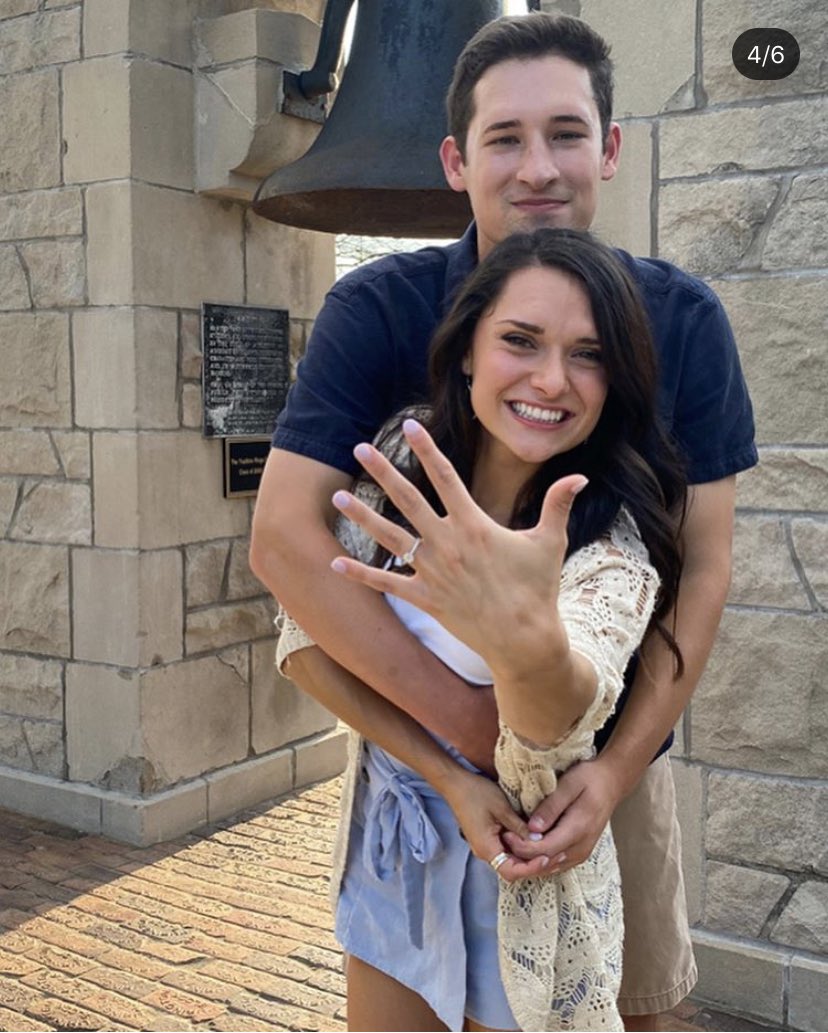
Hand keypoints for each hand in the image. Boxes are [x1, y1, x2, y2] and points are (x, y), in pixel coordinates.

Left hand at [329, 418, 585, 673]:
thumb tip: (581, 476)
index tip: (409, 425)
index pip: (446, 476)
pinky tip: (335, 561)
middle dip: (383, 471)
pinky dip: (361, 573)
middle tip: (360, 449)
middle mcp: (448, 543)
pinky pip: (387, 583)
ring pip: (390, 537)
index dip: (427, 449)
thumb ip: (558, 504)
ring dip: (362, 516)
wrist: (524, 640)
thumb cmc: (538, 590)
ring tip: (337, 498)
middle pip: (408, 499)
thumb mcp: (550, 542)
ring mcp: (433, 571)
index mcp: (474, 525)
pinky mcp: (425, 599)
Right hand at [439, 767, 550, 883]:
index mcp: (486, 848)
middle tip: (558, 855)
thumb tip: (539, 840)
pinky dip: (523, 849)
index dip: (531, 868)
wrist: (455, 783)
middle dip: (536, 866)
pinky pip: (508, 850)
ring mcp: (486, 846)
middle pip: (513, 870)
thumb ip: (519, 826)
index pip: (512, 871)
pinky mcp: (488, 838)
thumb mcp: (502, 807)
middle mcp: (485, 852)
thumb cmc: (476, 793)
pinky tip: (537, 841)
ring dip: (530, 858)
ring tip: (552, 849)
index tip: (548, 857)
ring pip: (511, 861)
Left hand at [501, 754, 622, 872]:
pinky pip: (557, 864)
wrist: (611, 783)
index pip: (545, 848)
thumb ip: (551, 807)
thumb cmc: (589, 778)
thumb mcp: (569, 784)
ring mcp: (582, 853)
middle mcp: (581, 847)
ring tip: (512, 842)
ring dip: (530, 859)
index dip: (523, 846)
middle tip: (504, 838)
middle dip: (522, 855)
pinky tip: (528, 846)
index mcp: (578, 829)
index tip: (506, 833)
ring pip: (551, 867)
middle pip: (546, 862)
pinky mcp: (580, 853)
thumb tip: (532, 828)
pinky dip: (540, 859)